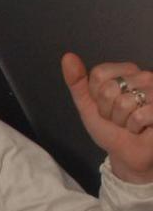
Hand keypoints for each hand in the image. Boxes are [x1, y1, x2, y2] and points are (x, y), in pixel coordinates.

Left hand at [62, 52, 152, 183]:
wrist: (126, 153)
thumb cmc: (111, 129)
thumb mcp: (88, 106)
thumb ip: (77, 83)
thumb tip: (67, 57)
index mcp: (124, 72)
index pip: (98, 75)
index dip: (96, 97)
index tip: (105, 108)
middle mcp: (143, 76)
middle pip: (109, 89)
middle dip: (108, 111)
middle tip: (118, 119)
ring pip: (124, 103)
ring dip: (122, 122)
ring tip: (129, 124)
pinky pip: (138, 116)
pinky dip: (134, 128)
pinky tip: (141, 128)